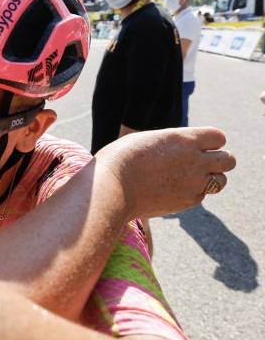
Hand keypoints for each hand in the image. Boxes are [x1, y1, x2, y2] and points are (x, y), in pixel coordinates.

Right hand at [95, 127, 235, 218]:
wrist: (111, 189)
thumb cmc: (120, 160)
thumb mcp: (146, 140)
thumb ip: (169, 143)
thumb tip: (177, 148)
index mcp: (184, 139)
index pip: (219, 137)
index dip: (210, 142)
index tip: (196, 146)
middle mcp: (195, 160)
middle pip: (229, 160)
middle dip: (218, 161)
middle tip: (200, 163)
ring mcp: (193, 183)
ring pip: (221, 181)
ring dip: (210, 178)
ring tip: (189, 178)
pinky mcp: (187, 202)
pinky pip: (200, 196)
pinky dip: (192, 193)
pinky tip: (172, 190)